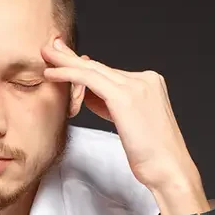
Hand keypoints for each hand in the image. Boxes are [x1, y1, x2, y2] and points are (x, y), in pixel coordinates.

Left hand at [42, 38, 208, 214]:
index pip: (110, 73)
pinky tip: (52, 73)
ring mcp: (136, 85)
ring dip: (65, 61)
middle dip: (72, 57)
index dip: (84, 66)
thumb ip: (111, 105)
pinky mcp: (124, 96)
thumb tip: (89, 96)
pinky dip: (67, 74)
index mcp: (150, 83)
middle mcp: (145, 79)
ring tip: (45, 54)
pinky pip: (89, 79)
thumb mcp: (130, 122)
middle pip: (100, 66)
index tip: (65, 59)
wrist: (169, 169)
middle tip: (51, 46)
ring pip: (92, 69)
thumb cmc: (151, 155)